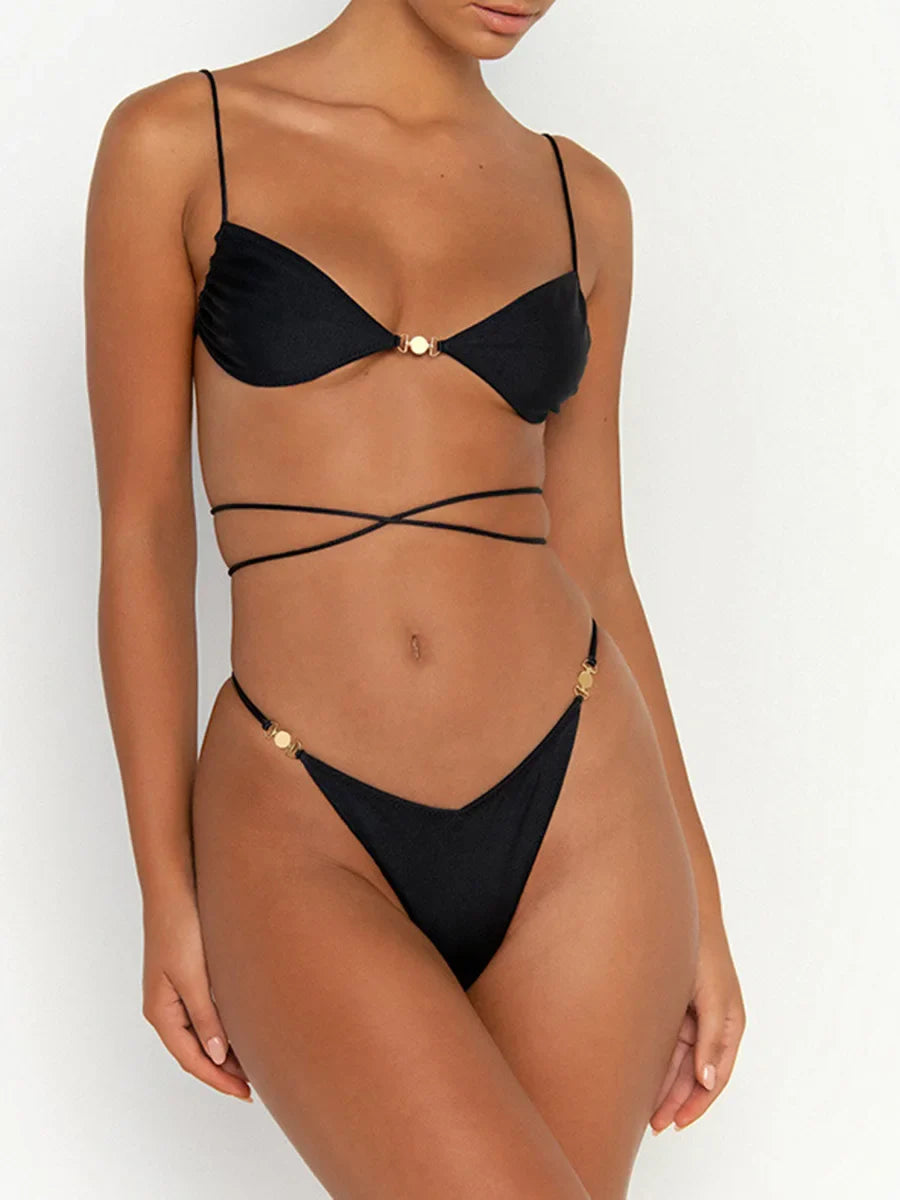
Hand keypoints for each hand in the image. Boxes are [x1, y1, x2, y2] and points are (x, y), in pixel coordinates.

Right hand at [141, 889, 251, 1101]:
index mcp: (161, 1011)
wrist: (175, 886)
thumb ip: (205, 1017)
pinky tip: (240, 1030)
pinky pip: (203, 1015)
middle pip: (195, 1051)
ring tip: (252, 1065)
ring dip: (223, 1052)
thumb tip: (218, 1056)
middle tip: (253, 1087)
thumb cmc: (179, 926)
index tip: (245, 1094)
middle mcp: (164, 1006)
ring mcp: (174, 992)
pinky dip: (221, 1028)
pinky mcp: (186, 976)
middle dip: (223, 1071)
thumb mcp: (193, 976)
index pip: (192, 1059)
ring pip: (200, 1034)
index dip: (218, 1079)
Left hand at [649, 924, 744, 1132]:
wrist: (679, 915)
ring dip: (663, 1087)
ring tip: (643, 1111)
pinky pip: (664, 1044)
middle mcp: (710, 1027)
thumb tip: (707, 1081)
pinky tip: (639, 1077)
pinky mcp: (672, 1007)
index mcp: (729, 1027)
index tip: (677, 1123)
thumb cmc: (705, 951)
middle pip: (693, 1076)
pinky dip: (654, 1063)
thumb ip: (712, 1040)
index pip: (714, 1078)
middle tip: (653, 1125)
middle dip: (675, 1102)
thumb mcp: (714, 996)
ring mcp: (691, 1018)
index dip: (696, 1104)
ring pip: (676, 1063)